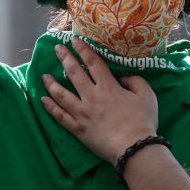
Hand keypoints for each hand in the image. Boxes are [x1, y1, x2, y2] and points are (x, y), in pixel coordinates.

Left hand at [40, 38, 158, 163]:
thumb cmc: (142, 121)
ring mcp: (82, 113)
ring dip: (51, 83)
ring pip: (61, 94)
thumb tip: (123, 77)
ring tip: (43, 75)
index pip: (93, 62)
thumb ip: (135, 81)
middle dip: (64, 59)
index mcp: (108, 87)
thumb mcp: (147, 95)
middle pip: (74, 73)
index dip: (82, 50)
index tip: (74, 41)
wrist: (134, 149)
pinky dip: (50, 107)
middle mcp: (91, 96)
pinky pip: (60, 116)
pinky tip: (43, 100)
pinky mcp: (78, 129)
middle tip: (56, 49)